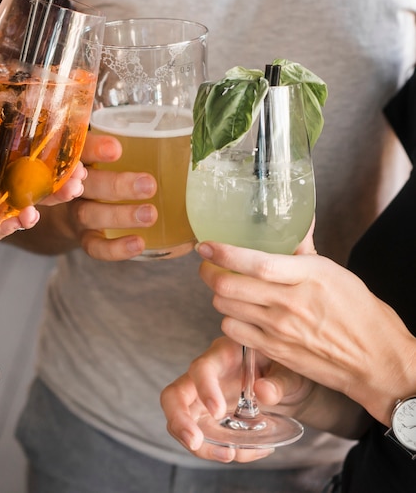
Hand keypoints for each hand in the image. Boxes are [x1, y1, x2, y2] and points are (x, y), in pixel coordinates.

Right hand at [62, 132, 157, 259]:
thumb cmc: (109, 172)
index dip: (95, 148)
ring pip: (89, 214)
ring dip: (120, 215)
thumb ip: (141, 147)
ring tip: (150, 215)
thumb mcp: (116, 154)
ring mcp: (76, 212)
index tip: (117, 149)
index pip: (82, 148)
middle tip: (149, 184)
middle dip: (116, 185)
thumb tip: (189, 149)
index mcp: (81, 156)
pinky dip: (115, 248)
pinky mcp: (83, 237)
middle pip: (87, 183)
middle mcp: (74, 183)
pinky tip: (138, 244)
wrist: (73, 209)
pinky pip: (93, 246)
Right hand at [161, 337, 310, 462]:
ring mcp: (204, 398)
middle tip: (194, 442)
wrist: (287, 383)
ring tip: (230, 455)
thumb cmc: (284, 368)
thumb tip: (263, 392)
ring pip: (183, 422)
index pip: (202, 368)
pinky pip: (204, 438)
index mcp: (223, 355)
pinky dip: (219, 450)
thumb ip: (279, 381)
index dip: (204, 388)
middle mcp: (206, 377)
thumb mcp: (289, 370)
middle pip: (174, 395)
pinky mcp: (209, 418)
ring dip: (200, 445)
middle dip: (178, 420)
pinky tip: (244, 452)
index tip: (218, 412)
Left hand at [195, 241, 415, 423]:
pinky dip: (229, 319)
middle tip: (209, 265)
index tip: (205, 244)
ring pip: (225, 307)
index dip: (224, 253)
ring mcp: (280, 330)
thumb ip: (302, 250)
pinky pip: (233, 331)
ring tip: (228, 288)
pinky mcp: (275, 351)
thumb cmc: (359, 312)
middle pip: (229, 286)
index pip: (257, 262)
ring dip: (220, 295)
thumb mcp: (333, 272)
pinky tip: (240, 313)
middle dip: (209, 272)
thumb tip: (293, 221)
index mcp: (308, 276)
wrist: (376, 361)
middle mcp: (290, 303)